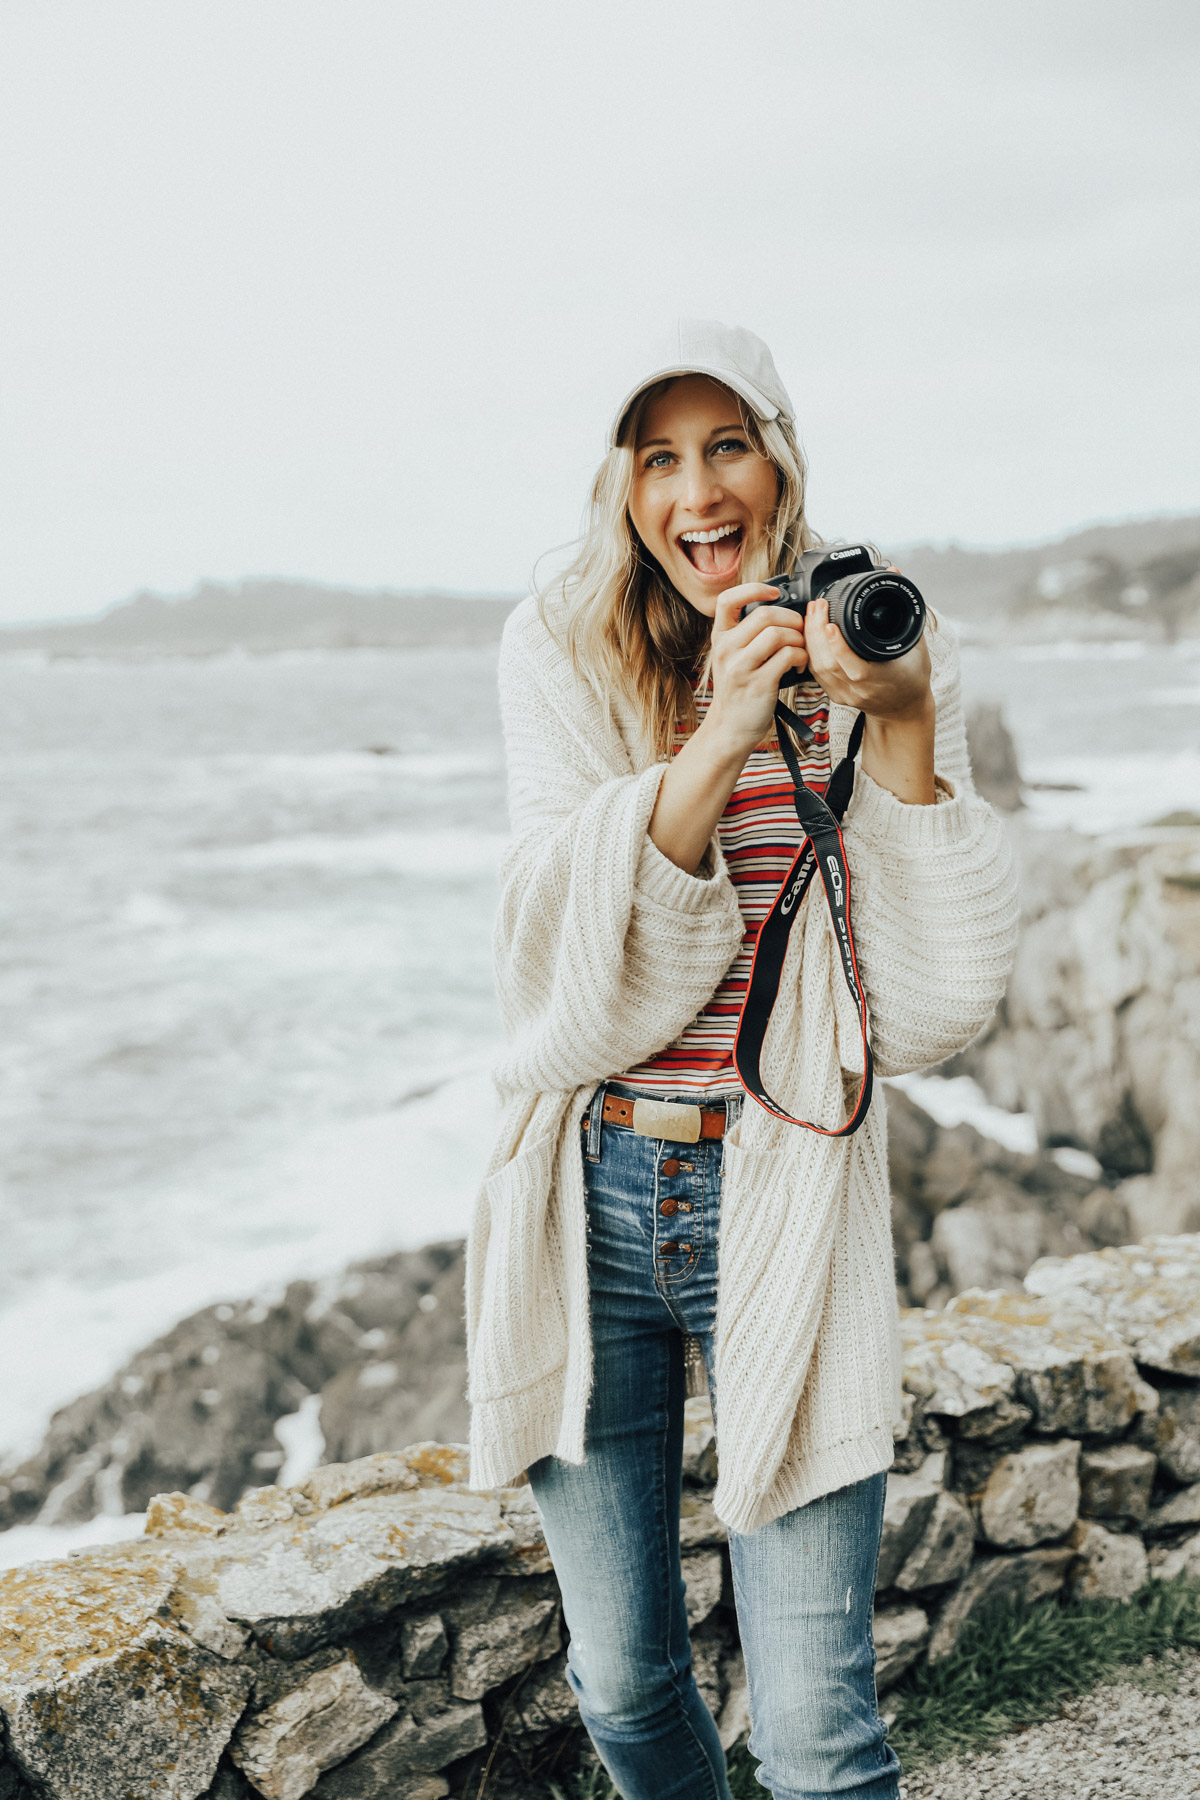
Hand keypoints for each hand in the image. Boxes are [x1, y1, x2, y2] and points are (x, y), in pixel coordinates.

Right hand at [705, 584, 808, 757]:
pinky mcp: (759, 683)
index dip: (753, 589)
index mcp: (720, 638)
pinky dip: (801, 656)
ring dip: (799, 639)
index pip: (727, 599)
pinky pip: (788, 656)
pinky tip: (800, 665)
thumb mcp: (730, 659)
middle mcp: (726, 649)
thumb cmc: (737, 692)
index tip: (774, 593)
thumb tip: (779, 610)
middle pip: (764, 614)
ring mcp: (741, 667)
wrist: (728, 729)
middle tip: (799, 630)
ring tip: (800, 650)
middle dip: (791, 618)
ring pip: (778, 633)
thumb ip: (745, 635)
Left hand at [803, 592, 932, 723]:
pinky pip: (816, 673)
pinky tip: (809, 632)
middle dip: (818, 632)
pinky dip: (810, 650)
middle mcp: (860, 690)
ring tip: (813, 613)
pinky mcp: (835, 695)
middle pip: (829, 664)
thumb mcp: (916, 643)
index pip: (856, 667)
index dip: (840, 648)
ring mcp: (845, 694)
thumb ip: (905, 608)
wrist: (904, 709)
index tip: (831, 624)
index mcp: (882, 679)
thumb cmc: (912, 675)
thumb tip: (893, 573)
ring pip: (818, 668)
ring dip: (811, 638)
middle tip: (818, 605)